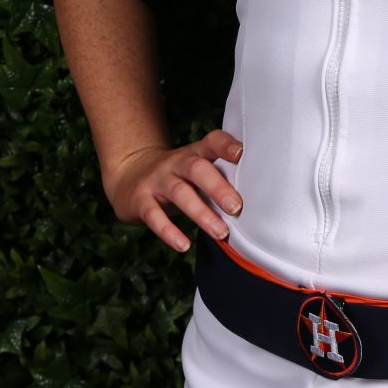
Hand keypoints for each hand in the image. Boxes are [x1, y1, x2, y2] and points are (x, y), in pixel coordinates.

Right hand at [104, 129, 244, 253]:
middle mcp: (175, 163)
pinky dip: (169, 232)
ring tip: (221, 233)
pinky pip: (154, 216)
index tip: (242, 153)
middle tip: (237, 207)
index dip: (226, 145)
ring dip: (201, 214)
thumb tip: (258, 200)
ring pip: (180, 193)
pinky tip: (184, 245)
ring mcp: (157, 180)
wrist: (129, 176)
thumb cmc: (176, 178)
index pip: (211, 142)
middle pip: (197, 168)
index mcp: (194, 153)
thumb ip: (218, 178)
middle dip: (218, 187)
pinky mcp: (141, 201)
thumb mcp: (194, 170)